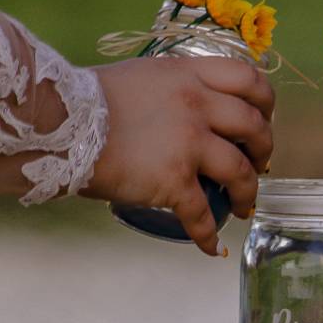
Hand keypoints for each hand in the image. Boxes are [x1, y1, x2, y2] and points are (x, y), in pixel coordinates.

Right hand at [83, 56, 274, 255]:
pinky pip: (202, 215)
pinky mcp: (173, 180)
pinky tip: (211, 247)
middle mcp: (197, 104)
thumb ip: (167, 90)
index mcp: (188, 74)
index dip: (265, 102)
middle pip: (254, 126)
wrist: (58, 125)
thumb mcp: (139, 78)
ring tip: (245, 207)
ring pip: (241, 172)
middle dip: (264, 150)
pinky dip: (209, 235)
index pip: (248, 79)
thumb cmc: (85, 102)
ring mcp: (188, 142)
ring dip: (250, 193)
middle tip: (258, 165)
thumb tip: (175, 110)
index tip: (263, 118)